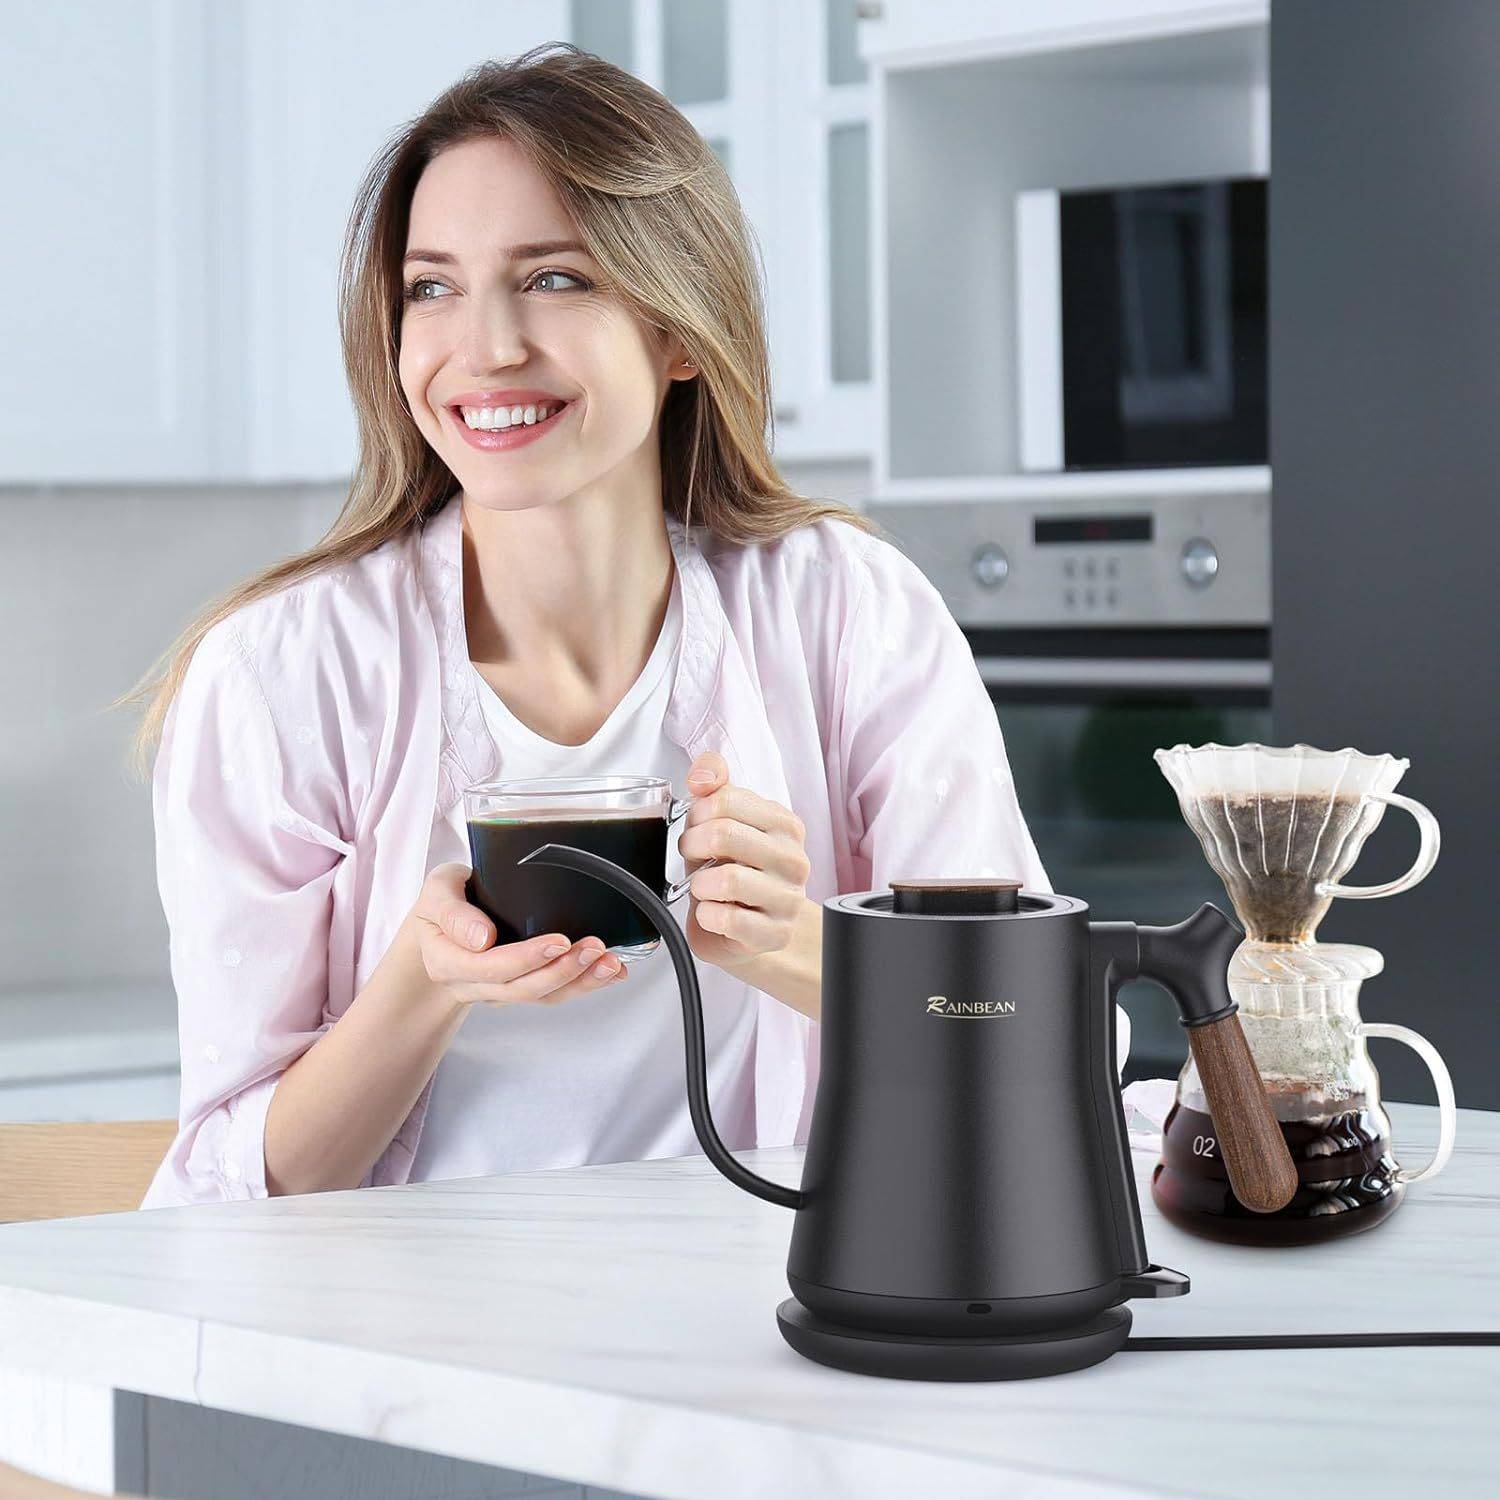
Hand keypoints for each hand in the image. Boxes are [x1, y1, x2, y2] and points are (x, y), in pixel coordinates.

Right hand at [409, 863, 627, 1009]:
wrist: (435, 934)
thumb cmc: (441, 905)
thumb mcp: (437, 892)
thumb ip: (453, 911)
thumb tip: (483, 938)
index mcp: (447, 961)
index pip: (488, 967)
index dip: (526, 958)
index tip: (559, 940)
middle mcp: (473, 984)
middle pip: (520, 987)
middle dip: (562, 970)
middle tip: (594, 947)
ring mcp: (498, 990)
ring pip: (540, 996)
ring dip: (579, 982)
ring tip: (610, 963)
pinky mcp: (520, 988)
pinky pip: (552, 993)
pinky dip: (584, 984)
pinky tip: (610, 972)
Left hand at [677, 751, 811, 972]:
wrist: (753, 931)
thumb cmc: (734, 873)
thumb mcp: (722, 824)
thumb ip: (714, 787)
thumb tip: (703, 773)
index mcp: (784, 824)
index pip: (728, 799)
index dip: (697, 813)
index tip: (696, 827)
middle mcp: (793, 859)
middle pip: (724, 835)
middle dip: (693, 846)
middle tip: (693, 858)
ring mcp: (788, 898)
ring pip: (727, 879)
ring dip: (700, 885)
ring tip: (705, 888)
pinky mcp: (776, 933)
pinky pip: (728, 919)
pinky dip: (707, 915)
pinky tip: (713, 912)